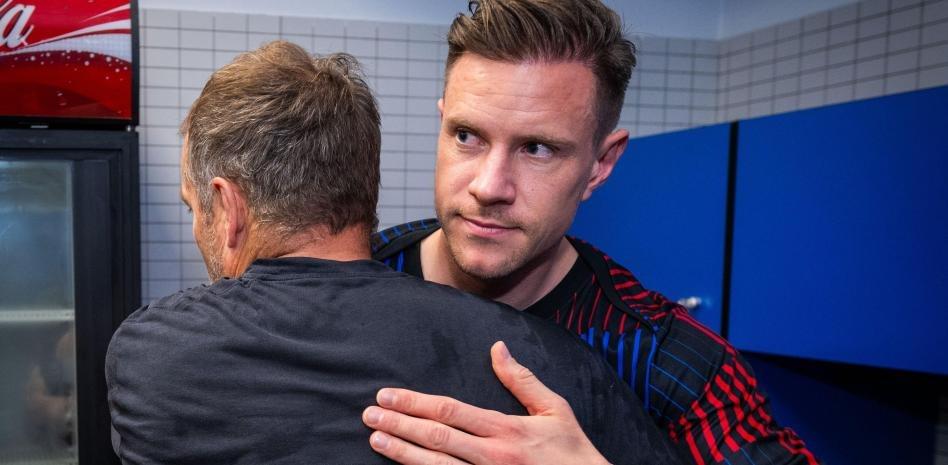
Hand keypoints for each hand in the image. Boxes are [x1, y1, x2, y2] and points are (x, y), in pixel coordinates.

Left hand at [362, 341, 609, 464]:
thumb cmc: (572, 450)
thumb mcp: (555, 408)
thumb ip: (522, 379)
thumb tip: (497, 348)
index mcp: (505, 430)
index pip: (450, 411)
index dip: (414, 403)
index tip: (388, 396)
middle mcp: (492, 456)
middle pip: (435, 437)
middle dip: (398, 425)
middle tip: (369, 416)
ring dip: (402, 453)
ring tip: (376, 441)